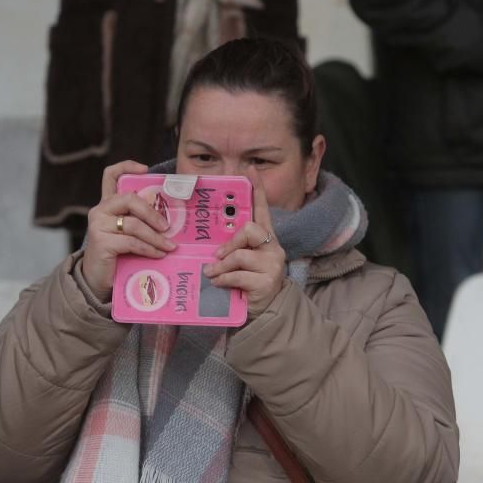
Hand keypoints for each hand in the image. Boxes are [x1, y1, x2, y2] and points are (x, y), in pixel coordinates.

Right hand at [81, 160, 176, 299]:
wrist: (96, 280)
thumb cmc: (116, 256)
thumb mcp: (127, 233)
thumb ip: (139, 221)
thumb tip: (169, 221)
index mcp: (107, 204)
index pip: (110, 175)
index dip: (126, 167)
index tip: (145, 170)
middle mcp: (99, 210)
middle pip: (130, 199)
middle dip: (152, 213)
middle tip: (167, 227)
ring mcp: (98, 225)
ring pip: (134, 224)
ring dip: (156, 237)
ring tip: (169, 246)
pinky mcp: (101, 242)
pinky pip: (132, 242)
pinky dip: (149, 248)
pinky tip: (158, 254)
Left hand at [202, 177, 285, 318]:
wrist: (261, 312)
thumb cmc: (245, 284)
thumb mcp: (238, 262)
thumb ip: (230, 249)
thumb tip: (209, 246)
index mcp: (265, 239)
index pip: (262, 210)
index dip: (257, 190)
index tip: (250, 170)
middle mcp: (273, 247)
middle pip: (250, 230)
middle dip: (230, 243)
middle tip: (217, 256)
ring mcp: (272, 264)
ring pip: (241, 255)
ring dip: (221, 266)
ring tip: (212, 274)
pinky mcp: (267, 281)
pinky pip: (238, 274)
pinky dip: (223, 280)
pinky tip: (218, 284)